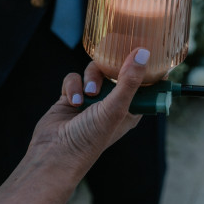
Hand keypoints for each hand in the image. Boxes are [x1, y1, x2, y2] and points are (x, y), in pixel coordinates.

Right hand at [29, 48, 149, 172]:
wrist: (54, 153)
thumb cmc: (90, 138)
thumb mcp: (115, 109)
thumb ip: (129, 81)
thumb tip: (144, 53)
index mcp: (131, 108)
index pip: (146, 83)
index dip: (147, 68)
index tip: (148, 50)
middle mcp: (113, 102)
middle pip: (118, 70)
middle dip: (112, 69)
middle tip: (112, 68)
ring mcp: (91, 99)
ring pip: (94, 70)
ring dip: (90, 78)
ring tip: (89, 93)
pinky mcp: (71, 96)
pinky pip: (74, 78)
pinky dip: (73, 87)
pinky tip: (72, 102)